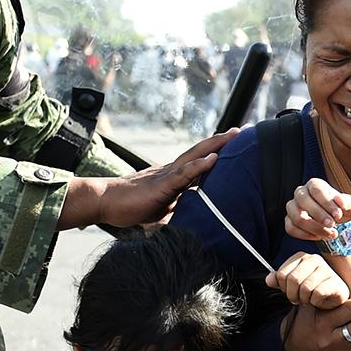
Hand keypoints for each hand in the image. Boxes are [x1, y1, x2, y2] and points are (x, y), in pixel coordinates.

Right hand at [60, 128, 237, 230]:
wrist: (104, 202)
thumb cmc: (130, 207)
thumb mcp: (163, 209)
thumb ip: (180, 210)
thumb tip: (197, 221)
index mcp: (174, 176)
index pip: (201, 160)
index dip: (219, 151)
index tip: (238, 142)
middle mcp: (172, 170)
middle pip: (202, 150)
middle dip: (224, 140)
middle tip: (245, 129)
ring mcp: (166, 175)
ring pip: (195, 156)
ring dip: (216, 145)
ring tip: (234, 135)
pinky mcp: (161, 185)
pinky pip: (182, 174)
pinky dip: (199, 166)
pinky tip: (213, 158)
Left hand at [270, 253, 348, 308]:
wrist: (333, 298)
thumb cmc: (312, 289)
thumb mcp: (293, 284)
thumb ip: (279, 281)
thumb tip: (269, 280)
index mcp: (301, 257)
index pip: (281, 274)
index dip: (283, 288)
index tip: (290, 291)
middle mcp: (314, 259)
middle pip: (293, 280)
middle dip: (293, 294)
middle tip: (298, 299)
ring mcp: (326, 269)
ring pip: (305, 288)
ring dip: (304, 299)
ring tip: (309, 299)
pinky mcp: (335, 282)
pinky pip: (317, 294)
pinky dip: (315, 302)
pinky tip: (319, 300)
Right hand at [285, 176, 350, 243]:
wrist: (335, 222)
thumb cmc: (340, 210)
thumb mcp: (349, 206)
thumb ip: (347, 202)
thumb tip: (339, 200)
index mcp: (314, 185)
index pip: (317, 190)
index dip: (327, 203)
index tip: (338, 215)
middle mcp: (301, 193)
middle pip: (303, 201)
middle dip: (319, 215)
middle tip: (332, 225)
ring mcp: (292, 207)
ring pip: (297, 216)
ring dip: (314, 227)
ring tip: (329, 233)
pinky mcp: (289, 221)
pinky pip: (291, 228)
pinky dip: (306, 235)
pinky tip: (319, 236)